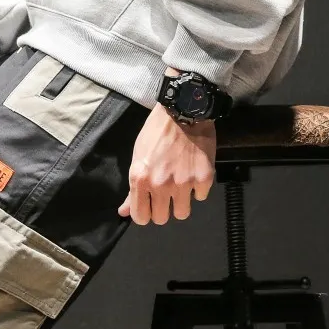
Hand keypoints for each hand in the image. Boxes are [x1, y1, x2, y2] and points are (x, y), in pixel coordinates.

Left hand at [119, 94, 216, 226]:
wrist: (184, 110)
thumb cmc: (156, 133)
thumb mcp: (138, 158)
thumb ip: (132, 188)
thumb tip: (124, 212)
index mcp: (141, 180)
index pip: (140, 217)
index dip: (144, 215)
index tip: (149, 207)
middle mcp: (161, 185)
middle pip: (162, 219)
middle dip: (163, 210)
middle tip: (166, 196)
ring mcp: (184, 183)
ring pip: (182, 213)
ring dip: (181, 203)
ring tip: (181, 187)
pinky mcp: (204, 178)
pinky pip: (200, 197)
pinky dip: (198, 189)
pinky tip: (194, 173)